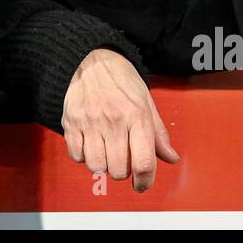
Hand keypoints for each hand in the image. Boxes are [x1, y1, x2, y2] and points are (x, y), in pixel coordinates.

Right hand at [62, 48, 179, 191]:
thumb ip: (158, 133)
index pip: (143, 162)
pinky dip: (84, 157)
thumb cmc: (121, 80)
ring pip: (96, 167)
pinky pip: (76, 156)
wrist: (91, 59)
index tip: (142, 184)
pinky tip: (90, 144)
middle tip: (123, 161)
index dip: (145, 181)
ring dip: (103, 166)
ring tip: (106, 152)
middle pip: (118, 170)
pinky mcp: (71, 122)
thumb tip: (171, 157)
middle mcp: (113, 120)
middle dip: (123, 172)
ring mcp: (90, 122)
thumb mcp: (146, 102)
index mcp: (136, 115)